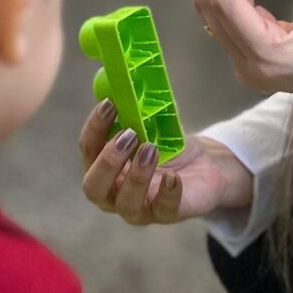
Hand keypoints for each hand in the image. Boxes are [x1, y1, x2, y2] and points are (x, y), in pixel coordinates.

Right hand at [78, 104, 249, 226]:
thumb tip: (125, 78)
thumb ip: (135, 108)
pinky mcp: (167, 214)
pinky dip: (166, 193)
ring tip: (151, 148)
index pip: (88, 150)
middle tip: (128, 135)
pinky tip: (174, 177)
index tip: (110, 105)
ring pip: (126, 204)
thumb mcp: (151, 123)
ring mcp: (140, 209)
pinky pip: (163, 211)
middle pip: (94, 187)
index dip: (95, 128)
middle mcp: (114, 193)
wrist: (204, 166)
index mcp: (103, 168)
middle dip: (108, 161)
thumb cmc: (168, 145)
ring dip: (136, 175)